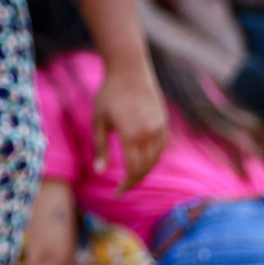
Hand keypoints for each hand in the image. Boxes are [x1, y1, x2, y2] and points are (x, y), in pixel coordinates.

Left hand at [92, 59, 167, 191]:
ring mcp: (160, 128)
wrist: (129, 70)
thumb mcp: (98, 121)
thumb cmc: (109, 94)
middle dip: (135, 181)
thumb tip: (100, 171)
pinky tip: (143, 159)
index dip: (126, 185)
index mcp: (131, 136)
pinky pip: (162, 148)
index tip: (118, 194)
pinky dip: (153, 157)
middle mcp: (149, 135)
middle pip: (146, 168)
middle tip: (124, 188)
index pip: (133, 170)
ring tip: (132, 175)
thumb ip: (100, 147)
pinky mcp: (164, 123)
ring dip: (145, 170)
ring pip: (156, 159)